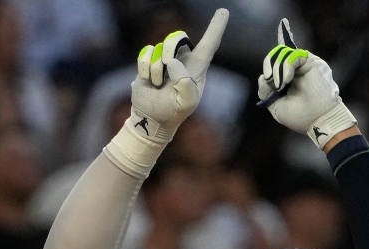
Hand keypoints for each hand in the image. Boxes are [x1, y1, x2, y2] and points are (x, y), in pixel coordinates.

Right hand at [128, 9, 228, 143]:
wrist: (152, 118)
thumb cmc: (173, 111)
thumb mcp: (186, 103)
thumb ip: (185, 85)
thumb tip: (173, 62)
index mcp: (198, 68)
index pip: (209, 44)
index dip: (216, 27)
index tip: (224, 11)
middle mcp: (183, 60)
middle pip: (178, 37)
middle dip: (169, 48)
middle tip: (166, 64)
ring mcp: (165, 59)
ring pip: (159, 48)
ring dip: (156, 70)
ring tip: (158, 85)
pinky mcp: (149, 61)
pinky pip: (145, 53)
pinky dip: (144, 69)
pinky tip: (149, 81)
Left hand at [258, 18, 355, 147]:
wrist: (318, 121)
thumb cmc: (301, 117)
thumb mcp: (275, 105)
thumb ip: (266, 91)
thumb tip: (262, 76)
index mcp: (290, 77)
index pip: (281, 57)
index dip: (282, 38)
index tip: (284, 24)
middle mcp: (298, 68)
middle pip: (276, 56)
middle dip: (270, 70)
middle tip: (274, 86)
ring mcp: (305, 65)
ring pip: (282, 55)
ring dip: (277, 71)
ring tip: (280, 85)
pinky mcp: (311, 62)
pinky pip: (292, 56)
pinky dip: (285, 67)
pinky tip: (286, 80)